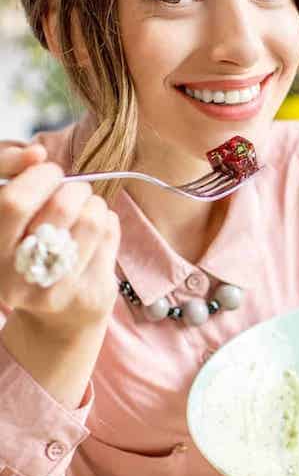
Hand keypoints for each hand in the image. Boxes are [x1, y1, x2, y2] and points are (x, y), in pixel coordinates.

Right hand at [0, 141, 119, 337]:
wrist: (56, 320)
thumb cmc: (29, 252)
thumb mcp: (10, 221)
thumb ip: (11, 179)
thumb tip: (35, 154)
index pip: (13, 203)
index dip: (37, 177)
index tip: (48, 169)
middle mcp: (17, 278)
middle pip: (61, 208)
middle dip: (74, 188)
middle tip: (74, 190)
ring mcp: (56, 290)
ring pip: (93, 218)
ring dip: (94, 203)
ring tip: (87, 208)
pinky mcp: (89, 294)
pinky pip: (110, 234)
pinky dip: (108, 221)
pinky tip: (97, 231)